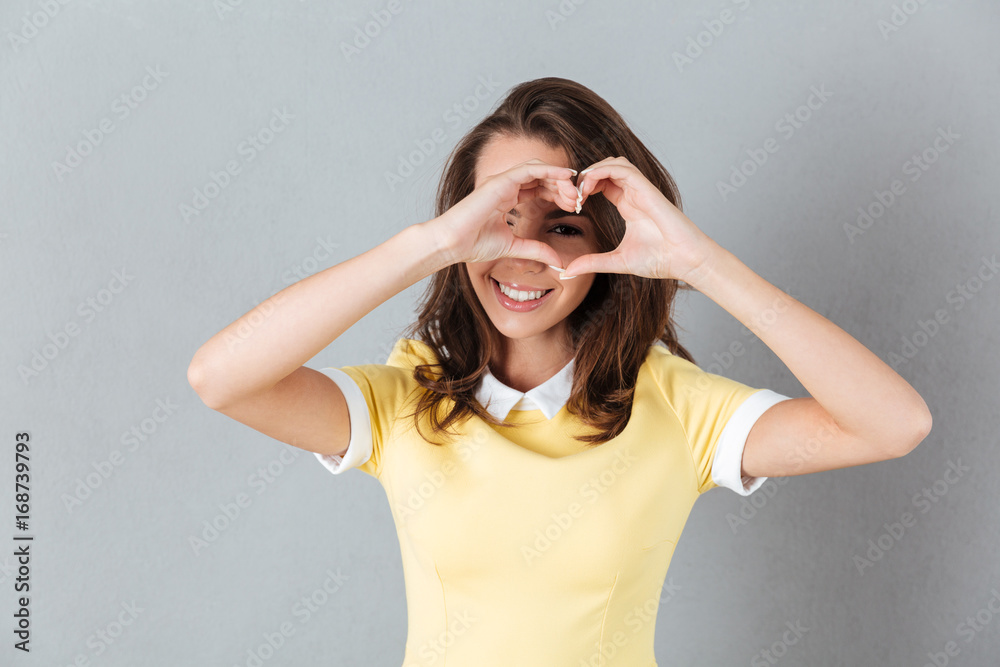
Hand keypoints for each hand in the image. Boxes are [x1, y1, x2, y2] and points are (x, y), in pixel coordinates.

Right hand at [428, 159, 579, 267]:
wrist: (453, 244)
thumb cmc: (474, 245)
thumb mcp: (514, 247)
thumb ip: (535, 250)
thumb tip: (557, 261)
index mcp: (507, 198)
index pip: (538, 189)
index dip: (557, 195)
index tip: (573, 206)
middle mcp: (506, 186)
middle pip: (542, 178)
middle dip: (562, 186)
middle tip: (577, 200)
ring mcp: (502, 181)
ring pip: (539, 170)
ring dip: (558, 177)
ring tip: (573, 191)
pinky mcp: (500, 180)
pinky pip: (530, 169)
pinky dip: (549, 169)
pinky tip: (564, 175)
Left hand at [562, 157, 718, 283]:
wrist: (685, 261)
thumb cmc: (660, 260)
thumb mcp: (617, 261)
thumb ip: (592, 263)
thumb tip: (567, 271)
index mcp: (628, 205)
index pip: (603, 184)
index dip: (584, 188)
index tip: (572, 205)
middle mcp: (634, 194)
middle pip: (606, 168)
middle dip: (585, 176)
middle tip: (572, 196)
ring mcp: (642, 190)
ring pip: (614, 163)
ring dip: (594, 170)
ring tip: (580, 190)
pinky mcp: (648, 190)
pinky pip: (624, 169)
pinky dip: (604, 170)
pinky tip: (590, 185)